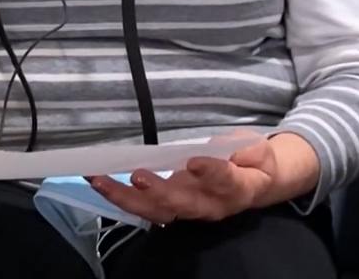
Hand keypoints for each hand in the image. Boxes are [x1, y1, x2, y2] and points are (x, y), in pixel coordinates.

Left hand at [87, 137, 280, 225]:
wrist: (257, 184)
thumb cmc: (254, 161)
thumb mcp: (258, 149)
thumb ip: (245, 149)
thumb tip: (223, 148)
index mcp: (237, 188)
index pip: (224, 181)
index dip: (210, 173)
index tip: (194, 162)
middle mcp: (209, 205)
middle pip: (182, 204)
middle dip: (158, 193)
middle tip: (138, 176)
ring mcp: (187, 209)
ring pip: (156, 211)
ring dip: (126, 198)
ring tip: (100, 180)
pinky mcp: (170, 206)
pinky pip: (145, 207)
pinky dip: (121, 196)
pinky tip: (99, 181)